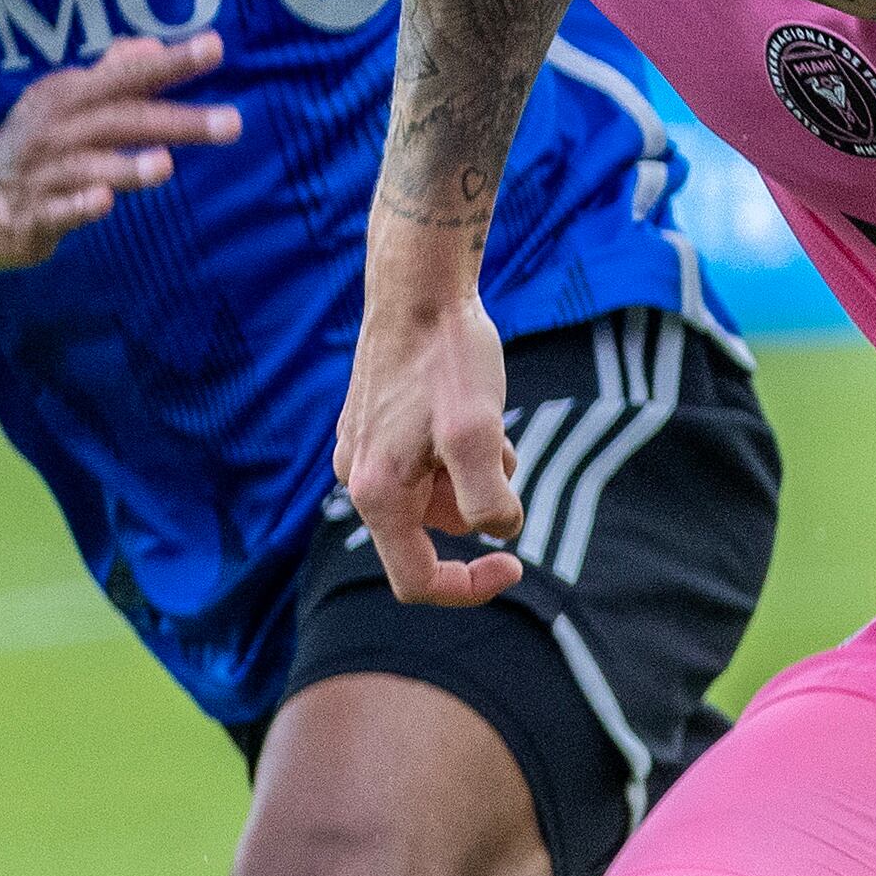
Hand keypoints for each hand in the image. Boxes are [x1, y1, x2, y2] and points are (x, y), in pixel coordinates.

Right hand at [0, 35, 234, 269]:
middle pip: (123, 120)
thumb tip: (152, 44)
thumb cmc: (35, 148)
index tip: (215, 46)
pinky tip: (103, 201)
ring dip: (127, 165)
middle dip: (176, 120)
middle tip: (231, 122)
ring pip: (91, 167)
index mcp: (70, 97)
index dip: (170, 61)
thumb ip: (112, 75)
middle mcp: (58, 130)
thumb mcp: (66, 104)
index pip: (128, 74)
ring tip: (165, 164)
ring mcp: (45, 174)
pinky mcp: (34, 217)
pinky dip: (80, 206)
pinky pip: (60, 212)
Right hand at [336, 279, 522, 604]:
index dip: (469, 586)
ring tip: (482, 418)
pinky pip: (427, 463)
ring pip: (436, 495)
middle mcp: (359, 479)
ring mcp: (364, 452)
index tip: (516, 565)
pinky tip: (465, 404)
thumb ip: (488, 495)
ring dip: (473, 473)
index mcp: (377, 493)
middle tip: (499, 448)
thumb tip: (499, 530)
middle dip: (478, 502)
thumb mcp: (479, 431)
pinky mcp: (377, 429)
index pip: (417, 579)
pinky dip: (457, 449)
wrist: (419, 288)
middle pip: (435, 531)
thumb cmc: (447, 357)